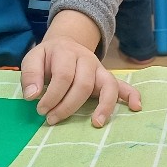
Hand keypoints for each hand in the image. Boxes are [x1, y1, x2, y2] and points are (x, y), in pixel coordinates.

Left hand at [21, 36, 141, 126]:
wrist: (65, 43)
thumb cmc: (48, 57)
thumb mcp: (33, 58)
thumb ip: (30, 75)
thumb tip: (32, 96)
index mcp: (67, 52)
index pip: (63, 76)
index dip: (52, 96)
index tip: (41, 110)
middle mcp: (87, 59)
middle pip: (84, 84)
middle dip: (68, 105)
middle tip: (52, 119)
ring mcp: (100, 69)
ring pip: (108, 85)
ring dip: (104, 105)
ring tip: (97, 123)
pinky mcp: (107, 77)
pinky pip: (122, 85)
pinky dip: (131, 94)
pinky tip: (136, 106)